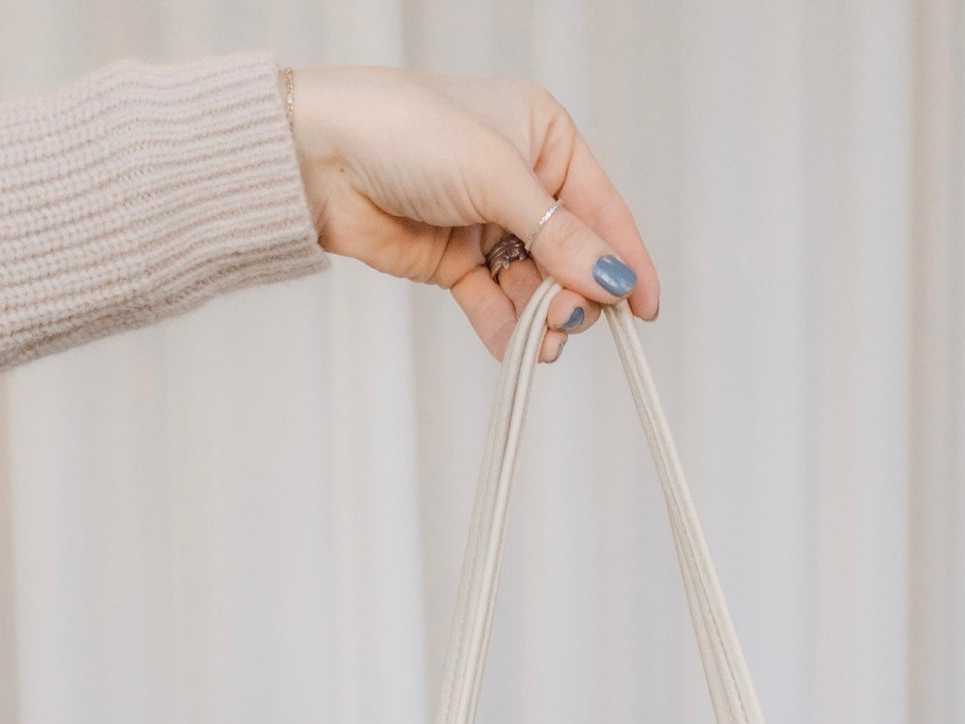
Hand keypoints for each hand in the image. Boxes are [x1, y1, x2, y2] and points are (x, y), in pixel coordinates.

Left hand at [286, 67, 660, 363]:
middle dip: (575, 294)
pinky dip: (507, 329)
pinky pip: (495, 304)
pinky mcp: (455, 263)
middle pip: (573, 256)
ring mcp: (488, 225)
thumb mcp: (498, 177)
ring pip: (536, 286)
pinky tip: (517, 349)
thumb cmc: (407, 133)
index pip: (602, 208)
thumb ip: (559, 237)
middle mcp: (522, 181)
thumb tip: (613, 280)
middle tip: (568, 320)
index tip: (644, 310)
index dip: (627, 260)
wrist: (320, 158)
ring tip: (543, 337)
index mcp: (544, 137)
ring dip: (543, 318)